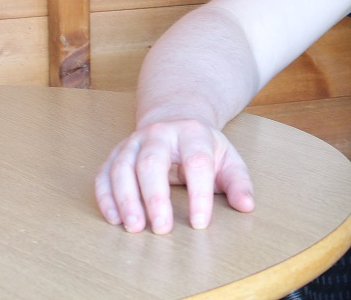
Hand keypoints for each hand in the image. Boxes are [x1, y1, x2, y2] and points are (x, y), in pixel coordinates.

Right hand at [95, 119, 254, 233]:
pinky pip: (104, 174)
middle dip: (156, 197)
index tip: (200, 223)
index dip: (199, 194)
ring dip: (126, 200)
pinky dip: (106, 197)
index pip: (197, 162)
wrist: (175, 121)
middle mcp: (159, 133)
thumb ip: (238, 182)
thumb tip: (247, 206)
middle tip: (162, 229)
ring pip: (122, 167)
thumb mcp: (227, 159)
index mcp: (192, 132)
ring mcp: (133, 142)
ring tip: (134, 228)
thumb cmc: (203, 148)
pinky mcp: (115, 154)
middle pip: (152, 162)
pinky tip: (114, 220)